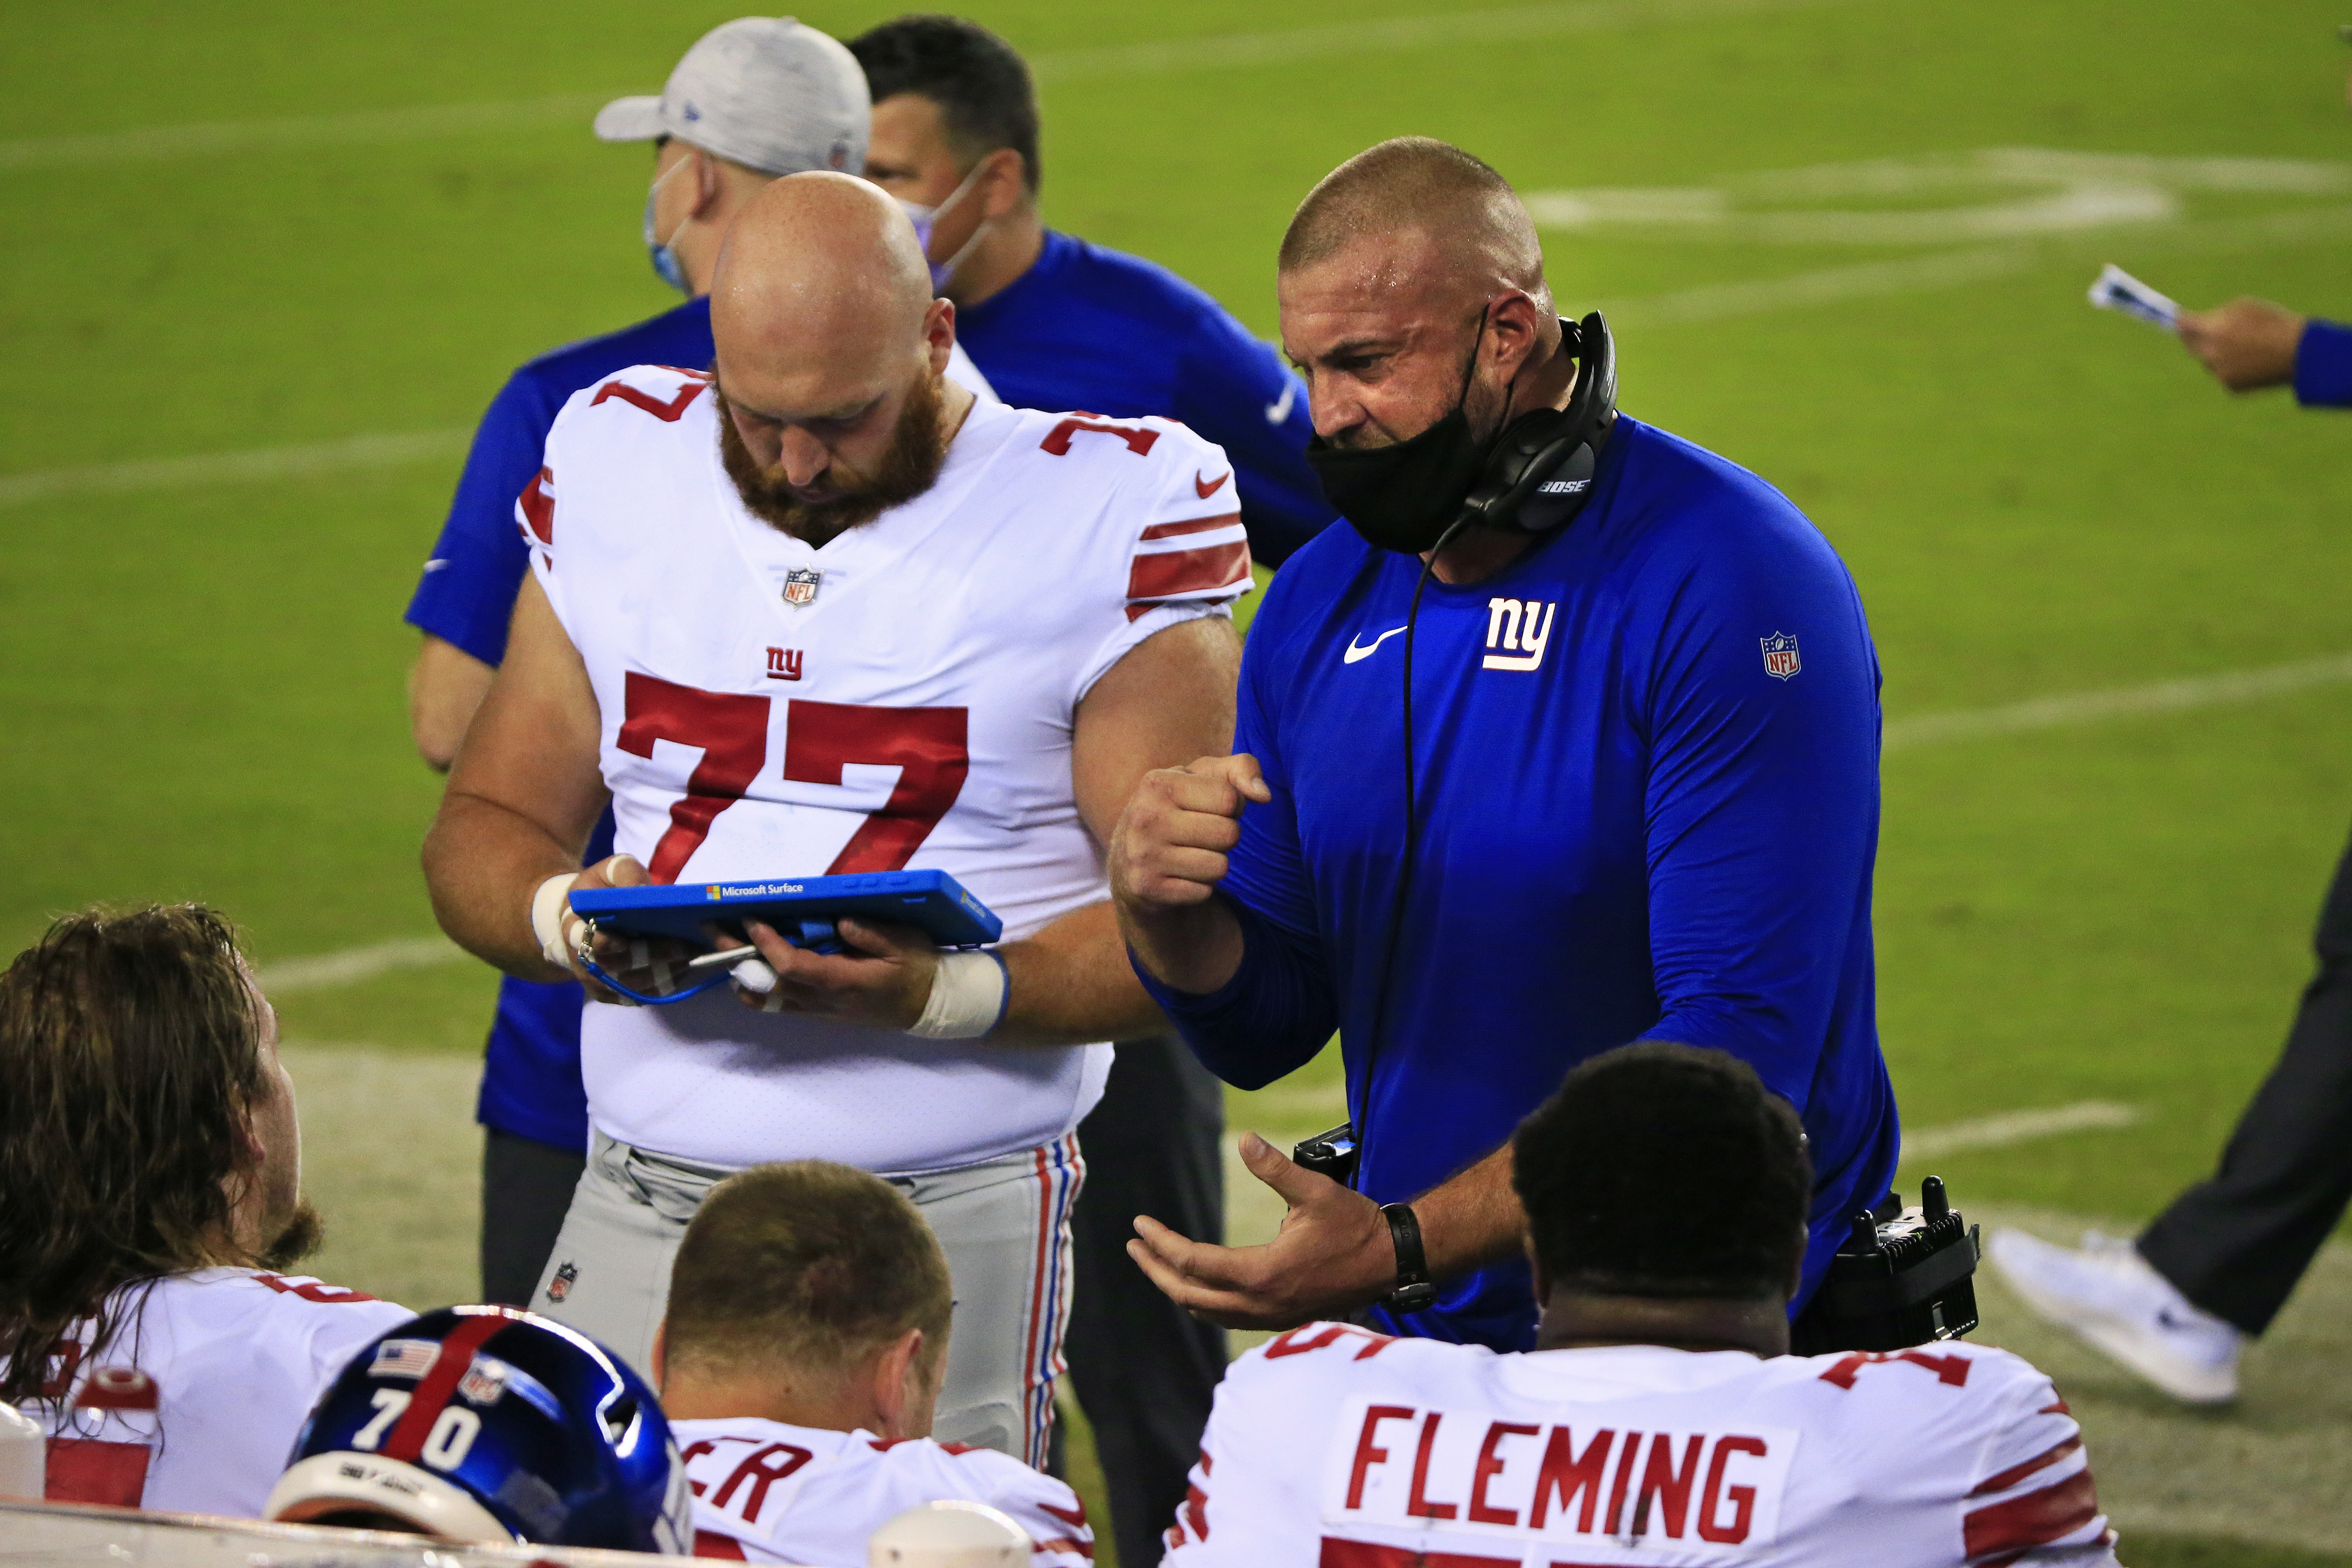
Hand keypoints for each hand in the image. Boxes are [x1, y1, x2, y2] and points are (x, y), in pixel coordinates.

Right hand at [563, 854, 697, 1004]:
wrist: (582, 917)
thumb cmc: (600, 891)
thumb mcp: (608, 871)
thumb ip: (625, 873)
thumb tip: (643, 890)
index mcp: (575, 927)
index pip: (590, 941)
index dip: (609, 943)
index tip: (633, 936)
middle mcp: (583, 960)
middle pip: (620, 968)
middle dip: (656, 956)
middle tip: (689, 945)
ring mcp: (596, 981)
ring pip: (633, 986)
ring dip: (666, 972)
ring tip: (693, 955)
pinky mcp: (610, 994)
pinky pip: (639, 997)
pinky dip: (663, 984)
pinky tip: (684, 967)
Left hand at [722, 916, 939, 1026]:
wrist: (928, 1005)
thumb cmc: (916, 969)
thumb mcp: (903, 943)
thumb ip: (870, 932)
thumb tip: (837, 921)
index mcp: (843, 981)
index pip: (793, 966)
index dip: (767, 944)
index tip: (751, 919)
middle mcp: (824, 1000)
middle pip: (768, 983)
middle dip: (737, 955)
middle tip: (713, 930)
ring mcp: (818, 1010)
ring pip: (767, 1001)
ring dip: (740, 975)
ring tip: (722, 949)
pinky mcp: (818, 1013)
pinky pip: (777, 1006)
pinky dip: (755, 989)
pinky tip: (746, 971)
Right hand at [1108, 753, 1270, 913]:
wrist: (1128, 859)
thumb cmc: (1177, 808)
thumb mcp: (1202, 777)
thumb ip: (1240, 769)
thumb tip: (1265, 795)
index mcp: (1157, 783)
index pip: (1229, 798)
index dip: (1232, 806)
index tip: (1212, 809)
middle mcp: (1145, 817)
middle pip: (1228, 834)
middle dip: (1226, 836)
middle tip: (1202, 834)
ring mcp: (1142, 855)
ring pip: (1219, 867)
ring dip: (1215, 863)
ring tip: (1192, 854)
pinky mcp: (1146, 888)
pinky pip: (1203, 892)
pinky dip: (1200, 886)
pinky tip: (1180, 875)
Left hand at [1127, 1132, 1396, 1328]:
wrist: (1391, 1261)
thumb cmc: (1355, 1225)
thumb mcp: (1316, 1190)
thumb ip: (1276, 1168)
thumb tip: (1246, 1139)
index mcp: (1262, 1274)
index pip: (1194, 1263)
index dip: (1161, 1243)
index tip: (1139, 1224)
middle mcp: (1260, 1303)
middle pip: (1189, 1294)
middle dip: (1156, 1270)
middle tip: (1134, 1246)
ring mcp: (1270, 1317)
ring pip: (1206, 1311)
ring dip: (1177, 1288)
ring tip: (1156, 1264)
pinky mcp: (1281, 1319)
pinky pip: (1227, 1317)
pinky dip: (1203, 1301)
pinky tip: (1198, 1285)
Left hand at [2178, 297, 2306, 391]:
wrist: (2300, 353)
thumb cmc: (2275, 323)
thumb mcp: (2245, 308)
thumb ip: (2217, 315)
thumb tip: (2198, 321)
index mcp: (2212, 331)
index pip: (2183, 326)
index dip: (2180, 321)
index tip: (2176, 319)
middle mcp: (2210, 354)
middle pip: (2191, 345)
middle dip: (2195, 338)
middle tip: (2205, 331)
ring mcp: (2219, 372)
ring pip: (2208, 360)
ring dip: (2216, 353)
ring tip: (2242, 345)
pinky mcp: (2230, 386)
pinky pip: (2223, 373)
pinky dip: (2231, 367)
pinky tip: (2251, 361)